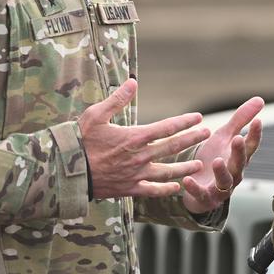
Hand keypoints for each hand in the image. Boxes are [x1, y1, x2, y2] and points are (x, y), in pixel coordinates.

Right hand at [78, 78, 209, 198]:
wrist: (66, 171)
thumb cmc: (79, 140)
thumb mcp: (96, 114)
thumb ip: (117, 99)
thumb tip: (133, 82)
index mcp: (134, 137)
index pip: (167, 127)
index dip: (185, 122)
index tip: (198, 118)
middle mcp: (140, 157)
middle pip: (172, 147)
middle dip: (192, 139)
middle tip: (207, 133)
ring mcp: (136, 174)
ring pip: (167, 171)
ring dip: (185, 167)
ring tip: (199, 164)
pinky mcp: (129, 189)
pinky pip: (152, 191)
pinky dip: (165, 190)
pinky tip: (176, 188)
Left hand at [181, 96, 263, 213]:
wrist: (198, 186)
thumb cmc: (214, 158)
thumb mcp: (225, 137)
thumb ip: (241, 119)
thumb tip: (260, 99)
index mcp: (239, 157)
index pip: (250, 146)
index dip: (255, 135)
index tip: (258, 121)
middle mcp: (234, 173)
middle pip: (240, 163)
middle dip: (239, 152)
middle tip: (238, 138)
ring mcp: (220, 187)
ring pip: (225, 181)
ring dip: (222, 172)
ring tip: (218, 161)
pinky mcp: (205, 198)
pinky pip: (201, 194)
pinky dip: (194, 188)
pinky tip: (187, 180)